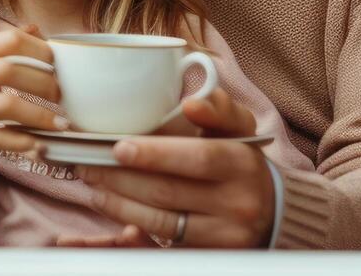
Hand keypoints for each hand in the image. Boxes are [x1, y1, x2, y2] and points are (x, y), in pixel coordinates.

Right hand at [0, 24, 63, 187]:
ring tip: (60, 123)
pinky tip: (40, 144)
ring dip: (40, 115)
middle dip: (43, 83)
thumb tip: (37, 29)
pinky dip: (24, 141)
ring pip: (5, 104)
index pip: (10, 40)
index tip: (57, 66)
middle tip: (60, 96)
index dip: (40, 51)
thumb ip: (4, 48)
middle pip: (9, 69)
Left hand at [75, 89, 274, 247]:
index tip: (118, 148)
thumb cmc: (242, 161)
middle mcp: (237, 204)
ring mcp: (223, 236)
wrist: (271, 210)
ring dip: (119, 205)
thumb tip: (192, 102)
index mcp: (242, 164)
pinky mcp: (208, 257)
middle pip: (169, 192)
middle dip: (121, 178)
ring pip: (161, 223)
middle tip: (89, 164)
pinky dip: (132, 237)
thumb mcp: (240, 128)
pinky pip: (163, 252)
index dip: (155, 155)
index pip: (196, 158)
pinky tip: (109, 221)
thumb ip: (219, 108)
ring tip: (95, 186)